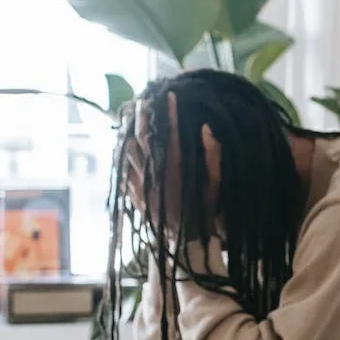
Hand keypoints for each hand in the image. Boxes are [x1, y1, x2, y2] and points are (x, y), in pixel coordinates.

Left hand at [125, 93, 221, 237]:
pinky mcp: (133, 194)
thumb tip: (206, 129)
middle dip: (144, 117)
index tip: (169, 95)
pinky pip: (123, 168)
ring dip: (129, 132)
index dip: (170, 113)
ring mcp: (141, 185)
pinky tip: (123, 143)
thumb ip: (214, 158)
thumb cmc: (206, 213)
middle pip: (143, 139)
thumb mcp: (217, 187)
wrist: (184, 244)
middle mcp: (155, 175)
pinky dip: (122, 153)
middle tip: (143, 99)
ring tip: (130, 116)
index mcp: (177, 170)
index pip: (171, 134)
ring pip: (129, 151)